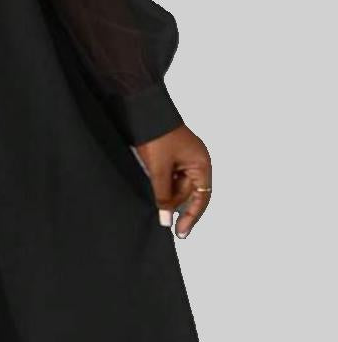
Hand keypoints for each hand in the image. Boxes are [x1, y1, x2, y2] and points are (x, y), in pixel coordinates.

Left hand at [135, 124, 211, 238]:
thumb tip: (166, 219)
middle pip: (186, 192)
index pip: (201, 197)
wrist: (140, 108)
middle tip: (156, 204)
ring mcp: (183, 157)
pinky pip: (167, 175)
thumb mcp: (159, 168)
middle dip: (171, 199)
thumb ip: (163, 195)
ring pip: (174, 184)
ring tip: (150, 176)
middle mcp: (196, 161)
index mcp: (201, 163)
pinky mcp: (170, 155)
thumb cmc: (155, 134)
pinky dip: (159, 180)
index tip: (180, 233)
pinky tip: (149, 177)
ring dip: (162, 188)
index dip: (192, 216)